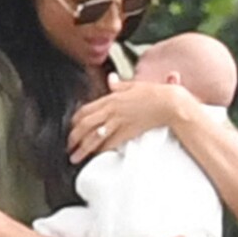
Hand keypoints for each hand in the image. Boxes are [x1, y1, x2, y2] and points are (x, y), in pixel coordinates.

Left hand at [68, 73, 188, 163]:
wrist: (169, 103)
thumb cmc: (154, 93)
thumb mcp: (134, 84)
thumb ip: (119, 84)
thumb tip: (111, 79)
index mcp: (111, 98)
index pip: (86, 110)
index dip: (75, 121)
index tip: (71, 129)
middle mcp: (112, 110)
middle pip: (86, 125)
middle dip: (74, 138)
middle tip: (68, 147)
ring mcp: (119, 121)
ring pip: (95, 136)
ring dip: (83, 148)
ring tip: (75, 157)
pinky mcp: (128, 132)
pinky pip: (110, 143)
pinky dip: (101, 150)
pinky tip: (96, 155)